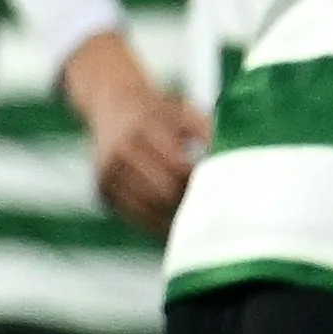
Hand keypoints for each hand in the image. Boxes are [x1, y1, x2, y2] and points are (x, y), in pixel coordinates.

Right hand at [67, 30, 207, 234]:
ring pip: (147, 207)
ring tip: (199, 221)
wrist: (112, 106)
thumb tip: (230, 162)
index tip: (220, 189)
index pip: (177, 166)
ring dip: (174, 218)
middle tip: (213, 210)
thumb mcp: (184, 112)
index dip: (200, 182)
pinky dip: (155, 224)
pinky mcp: (102, 190)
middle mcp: (121, 150)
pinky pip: (133, 215)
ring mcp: (108, 172)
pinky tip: (177, 228)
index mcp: (143, 128)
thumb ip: (207, 132)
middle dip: (189, 202)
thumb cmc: (159, 112)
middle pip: (162, 191)